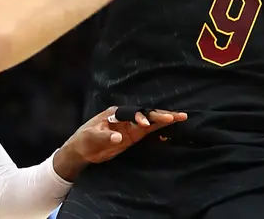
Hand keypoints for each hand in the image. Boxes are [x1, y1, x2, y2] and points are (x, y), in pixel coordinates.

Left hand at [51, 106, 186, 180]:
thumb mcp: (91, 137)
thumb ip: (105, 136)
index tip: (145, 125)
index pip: (131, 113)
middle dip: (160, 115)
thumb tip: (118, 136)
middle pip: (146, 113)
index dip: (140, 117)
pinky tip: (171, 129)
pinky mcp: (133, 136)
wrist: (82, 150)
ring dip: (165, 119)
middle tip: (176, 116)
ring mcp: (131, 126)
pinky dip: (160, 130)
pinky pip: (150, 131)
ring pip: (151, 121)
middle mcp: (126, 117)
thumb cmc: (84, 139)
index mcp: (115, 113)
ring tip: (181, 117)